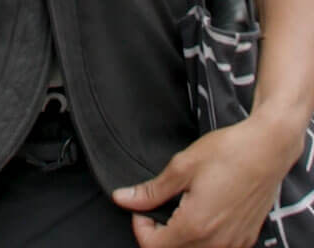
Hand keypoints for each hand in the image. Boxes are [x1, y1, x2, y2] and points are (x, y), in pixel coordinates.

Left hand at [111, 117, 294, 246]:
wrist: (266, 151)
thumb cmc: (226, 154)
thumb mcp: (181, 167)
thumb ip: (152, 191)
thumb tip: (123, 199)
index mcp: (195, 226)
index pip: (154, 247)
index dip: (140, 228)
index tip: (141, 208)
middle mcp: (216, 243)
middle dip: (158, 235)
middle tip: (157, 207)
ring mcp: (234, 244)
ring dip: (180, 239)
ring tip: (178, 209)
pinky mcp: (246, 239)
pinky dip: (202, 239)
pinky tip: (200, 215)